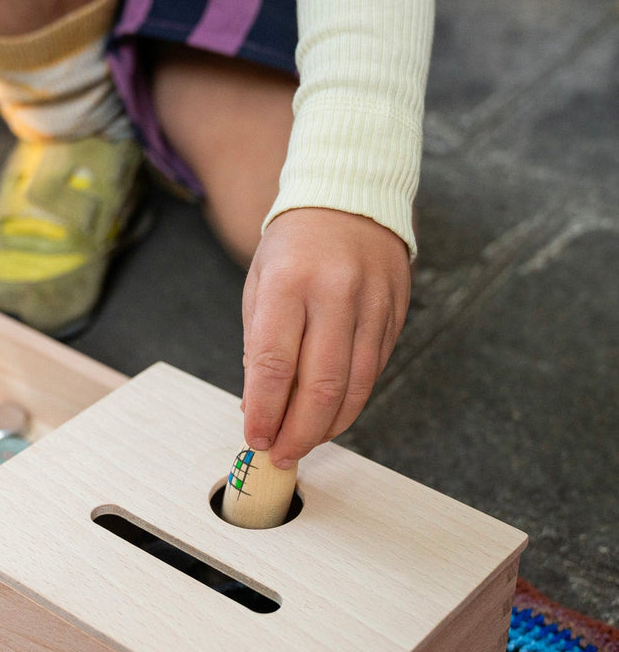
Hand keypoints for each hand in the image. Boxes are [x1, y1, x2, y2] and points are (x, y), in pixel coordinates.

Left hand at [241, 208, 410, 466]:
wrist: (348, 197)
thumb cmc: (293, 246)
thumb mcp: (259, 284)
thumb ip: (258, 345)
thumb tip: (258, 407)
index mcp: (288, 283)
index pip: (272, 364)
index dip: (264, 411)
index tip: (255, 439)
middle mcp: (334, 293)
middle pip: (320, 385)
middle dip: (298, 432)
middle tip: (281, 454)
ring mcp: (372, 303)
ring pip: (355, 386)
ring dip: (328, 426)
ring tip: (304, 443)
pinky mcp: (396, 313)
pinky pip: (374, 372)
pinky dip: (351, 403)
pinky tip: (331, 416)